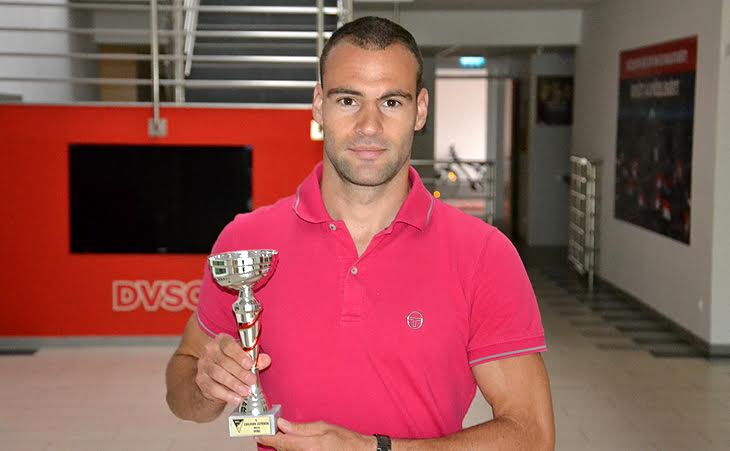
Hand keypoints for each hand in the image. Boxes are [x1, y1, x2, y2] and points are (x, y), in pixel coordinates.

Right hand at [195, 333, 271, 404]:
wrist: (217, 377)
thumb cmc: (234, 362)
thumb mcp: (246, 358)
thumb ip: (256, 359)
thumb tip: (266, 360)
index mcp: (221, 340)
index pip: (228, 345)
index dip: (239, 355)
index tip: (250, 364)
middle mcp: (209, 350)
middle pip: (224, 361)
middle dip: (240, 373)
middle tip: (251, 380)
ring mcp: (203, 365)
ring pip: (218, 374)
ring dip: (234, 384)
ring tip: (246, 391)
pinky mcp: (201, 380)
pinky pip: (213, 388)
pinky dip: (226, 394)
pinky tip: (237, 398)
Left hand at [256, 418, 375, 450]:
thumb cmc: (345, 440)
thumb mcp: (324, 427)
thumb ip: (301, 427)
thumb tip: (283, 424)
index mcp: (309, 445)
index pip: (282, 442)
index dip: (268, 438)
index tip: (259, 435)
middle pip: (282, 450)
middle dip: (275, 441)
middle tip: (268, 433)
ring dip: (284, 446)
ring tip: (281, 437)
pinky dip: (291, 449)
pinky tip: (293, 443)